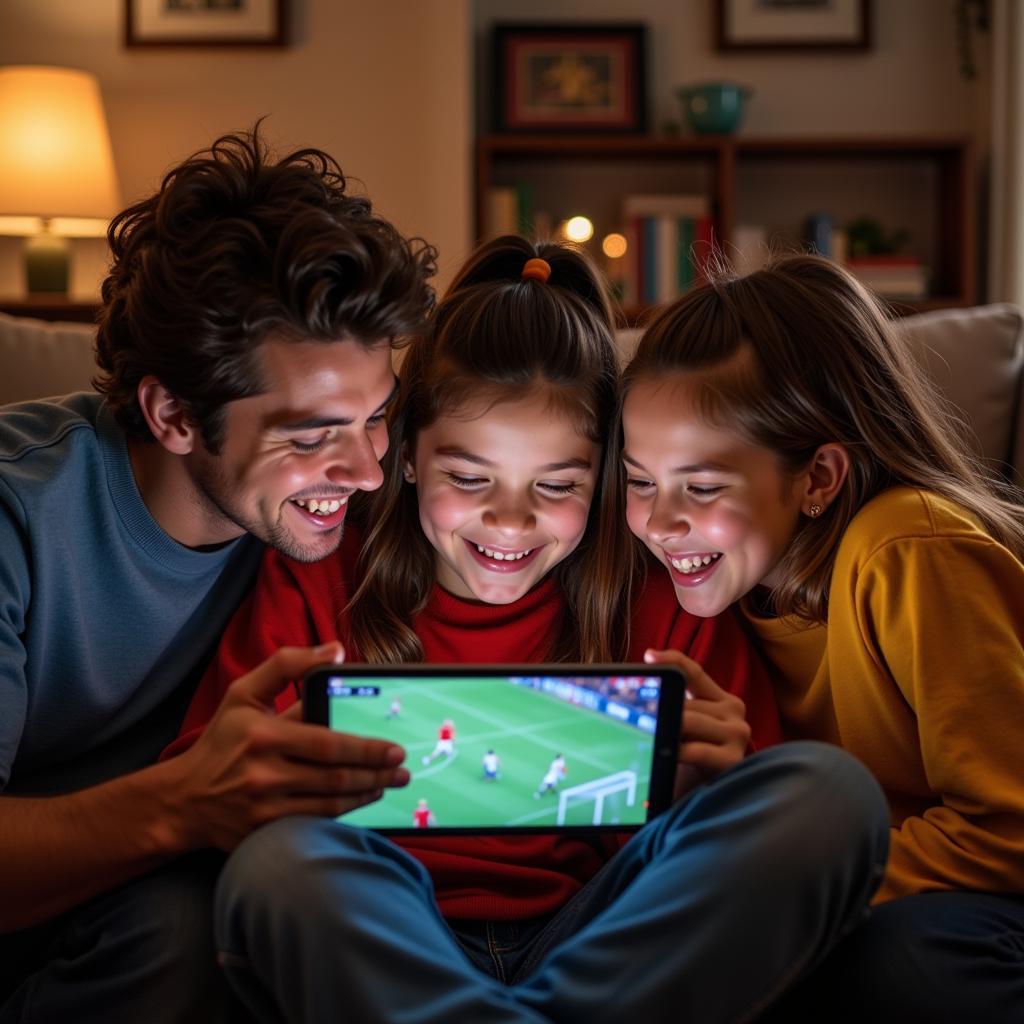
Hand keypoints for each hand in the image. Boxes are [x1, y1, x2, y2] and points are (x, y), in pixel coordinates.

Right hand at [169, 643, 409, 849]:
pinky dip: (346, 812)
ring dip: (367, 793)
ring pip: (331, 804)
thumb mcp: (244, 692)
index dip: (366, 749)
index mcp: (262, 735)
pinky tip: (364, 800)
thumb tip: (335, 650)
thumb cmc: (223, 740)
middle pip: (335, 777)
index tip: (394, 748)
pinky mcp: (265, 832)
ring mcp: (264, 807)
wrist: (184, 799)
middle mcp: (264, 773)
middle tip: (403, 769)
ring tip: (391, 783)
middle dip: (377, 773)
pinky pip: (316, 823)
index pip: (327, 743)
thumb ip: (288, 665)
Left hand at [644, 648, 750, 798]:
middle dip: (663, 711)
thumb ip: (672, 702)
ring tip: (652, 737)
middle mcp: (734, 711)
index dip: (672, 660)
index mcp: (720, 699)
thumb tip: (644, 674)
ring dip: (669, 730)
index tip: (649, 656)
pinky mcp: (734, 759)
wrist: (707, 797)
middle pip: (686, 702)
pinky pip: (698, 750)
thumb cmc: (690, 758)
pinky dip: (679, 751)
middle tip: (640, 719)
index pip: (694, 672)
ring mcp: (737, 734)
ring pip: (689, 721)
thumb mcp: (682, 726)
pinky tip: (669, 754)